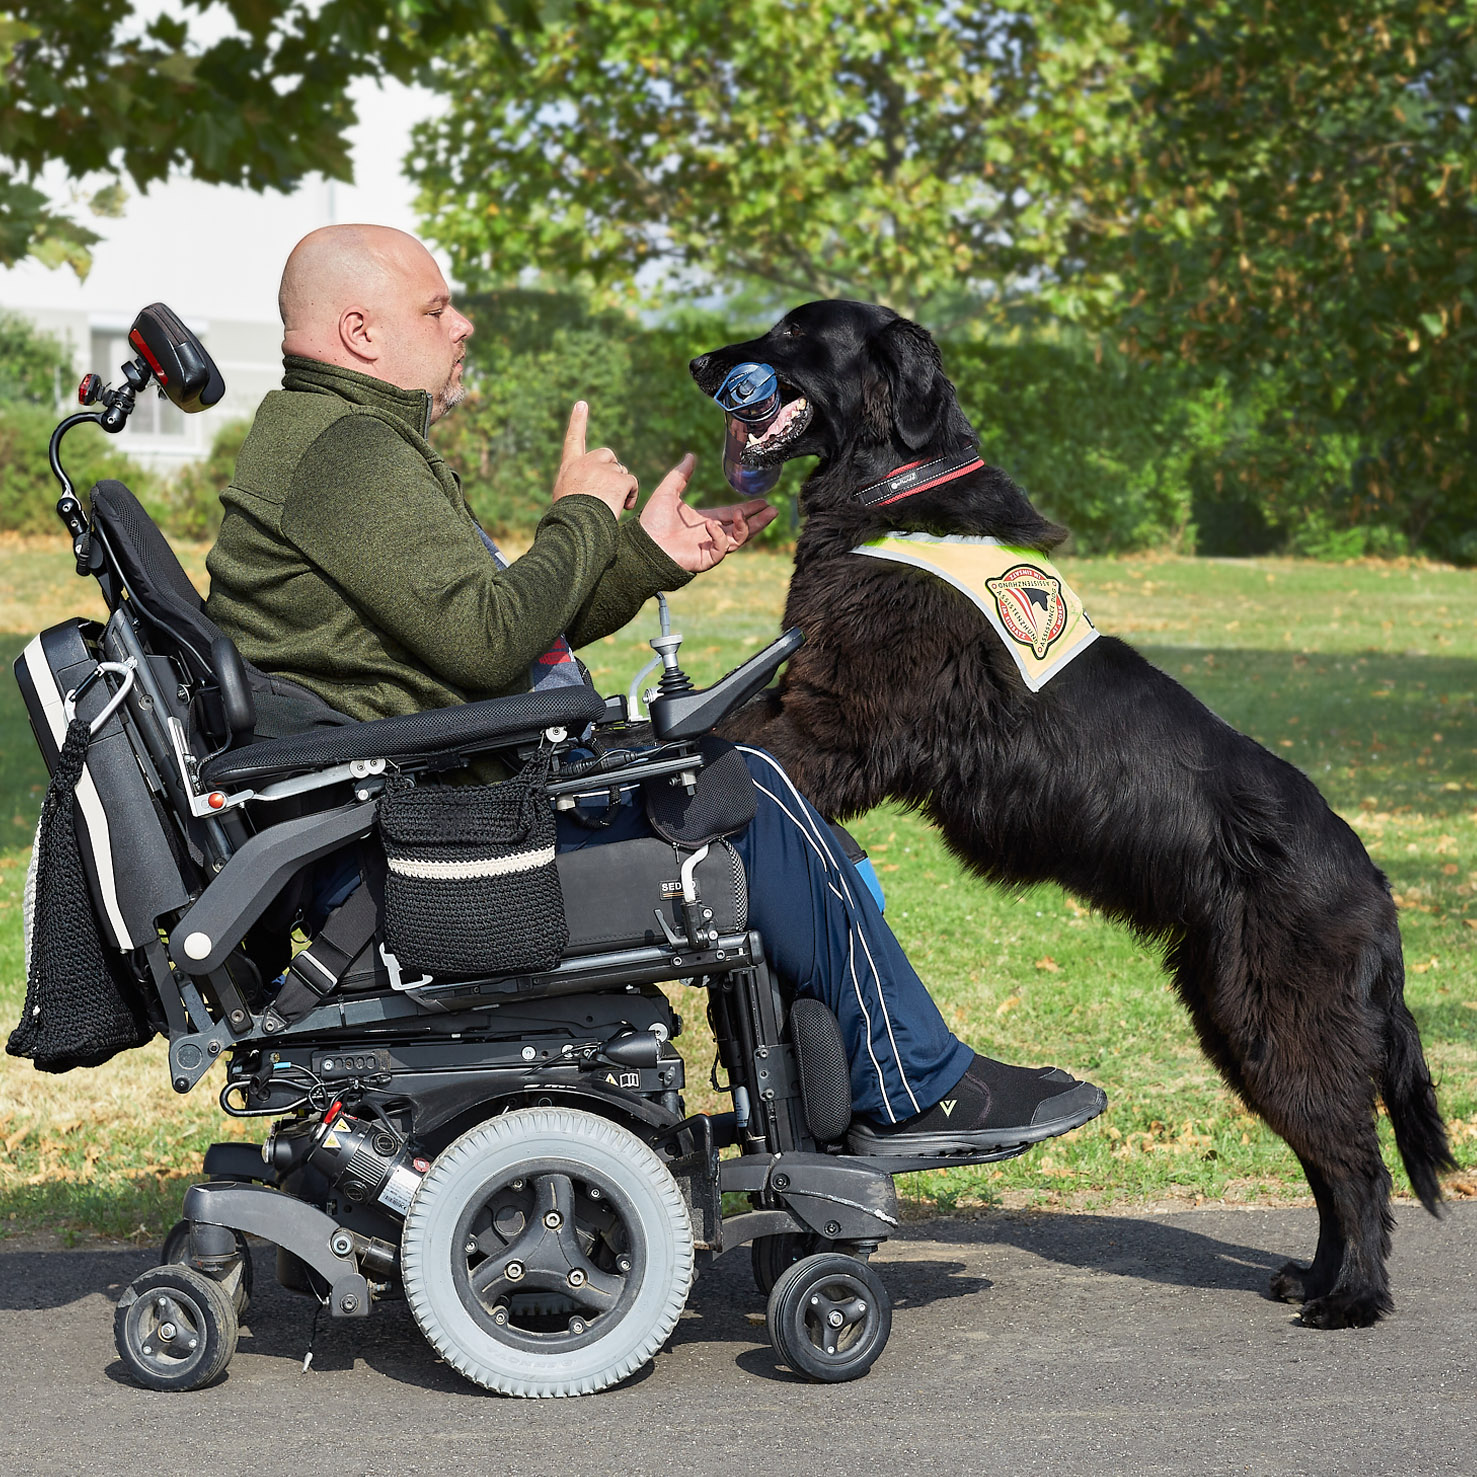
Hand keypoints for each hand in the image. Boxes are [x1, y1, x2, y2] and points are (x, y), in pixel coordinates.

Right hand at [551, 401, 638, 517]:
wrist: (575, 528)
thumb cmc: (568, 519)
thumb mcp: (564, 497)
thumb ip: (576, 484)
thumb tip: (588, 487)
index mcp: (570, 468)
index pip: (573, 439)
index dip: (578, 422)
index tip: (581, 404)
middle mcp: (585, 463)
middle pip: (607, 455)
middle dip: (613, 470)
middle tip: (608, 492)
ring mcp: (602, 469)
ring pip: (622, 472)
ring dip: (621, 488)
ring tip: (610, 506)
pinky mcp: (618, 480)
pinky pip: (632, 483)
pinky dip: (631, 495)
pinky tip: (623, 507)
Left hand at [639, 453, 778, 572]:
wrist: (642, 543)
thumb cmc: (651, 521)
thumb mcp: (668, 492)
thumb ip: (681, 474)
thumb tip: (691, 455)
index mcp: (706, 520)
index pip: (732, 514)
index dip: (749, 509)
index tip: (763, 501)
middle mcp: (711, 535)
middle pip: (742, 529)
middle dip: (759, 521)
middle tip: (773, 510)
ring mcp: (710, 548)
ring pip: (738, 540)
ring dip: (745, 527)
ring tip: (744, 515)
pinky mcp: (705, 559)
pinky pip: (721, 549)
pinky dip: (719, 536)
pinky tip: (711, 525)